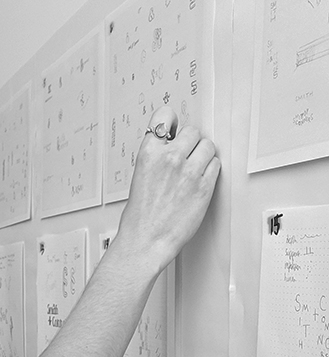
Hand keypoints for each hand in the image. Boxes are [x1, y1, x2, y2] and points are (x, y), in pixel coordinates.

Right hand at [113, 106, 220, 271]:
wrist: (146, 240)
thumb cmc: (140, 215)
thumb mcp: (139, 176)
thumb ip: (155, 157)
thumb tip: (169, 145)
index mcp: (148, 153)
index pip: (164, 117)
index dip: (170, 122)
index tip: (173, 127)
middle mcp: (170, 158)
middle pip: (192, 131)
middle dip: (190, 141)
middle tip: (186, 153)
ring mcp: (189, 171)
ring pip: (208, 146)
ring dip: (203, 154)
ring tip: (195, 167)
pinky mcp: (205, 185)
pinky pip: (216, 165)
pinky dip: (210, 169)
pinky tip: (200, 178)